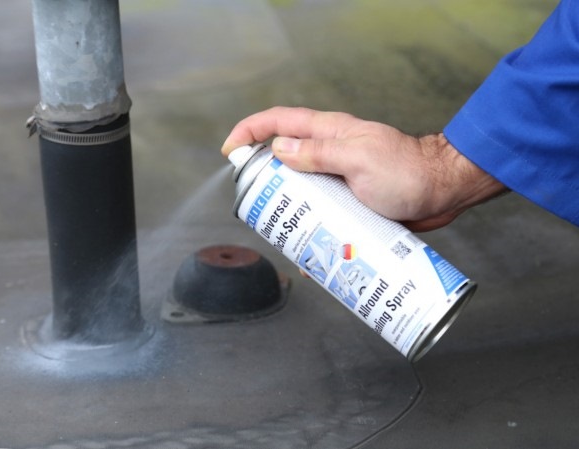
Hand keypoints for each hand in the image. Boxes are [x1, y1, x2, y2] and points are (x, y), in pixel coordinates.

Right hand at [222, 107, 505, 230]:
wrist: (443, 191)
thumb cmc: (407, 171)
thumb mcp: (359, 159)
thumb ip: (320, 153)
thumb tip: (278, 149)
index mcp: (329, 132)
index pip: (279, 122)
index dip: (249, 131)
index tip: (229, 151)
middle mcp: (330, 152)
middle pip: (282, 157)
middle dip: (261, 175)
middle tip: (253, 201)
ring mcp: (339, 176)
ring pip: (300, 187)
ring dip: (284, 205)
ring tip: (277, 230)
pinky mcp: (350, 199)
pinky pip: (321, 209)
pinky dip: (310, 226)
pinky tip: (307, 249)